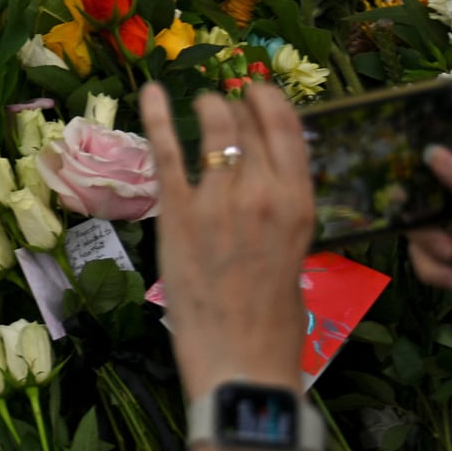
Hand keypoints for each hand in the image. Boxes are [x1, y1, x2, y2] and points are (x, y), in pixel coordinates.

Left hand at [139, 82, 316, 396]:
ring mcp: (217, 200)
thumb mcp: (295, 256)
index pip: (287, 129)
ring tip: (198, 101)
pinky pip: (167, 153)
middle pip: (247, 123)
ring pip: (212, 130)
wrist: (242, 360)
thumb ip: (280, 217)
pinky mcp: (177, 214)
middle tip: (222, 102)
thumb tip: (263, 192)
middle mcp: (262, 191)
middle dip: (234, 105)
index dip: (269, 100)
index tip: (257, 90)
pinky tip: (152, 91)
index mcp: (299, 203)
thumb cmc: (274, 321)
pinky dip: (156, 117)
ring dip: (205, 107)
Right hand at [410, 101, 451, 349]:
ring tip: (448, 254)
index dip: (443, 111)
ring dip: (423, 237)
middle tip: (398, 198)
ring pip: (420, 215)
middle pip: (432, 169)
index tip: (404, 113)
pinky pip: (424, 251)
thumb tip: (430, 152)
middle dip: (412, 186)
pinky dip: (432, 267)